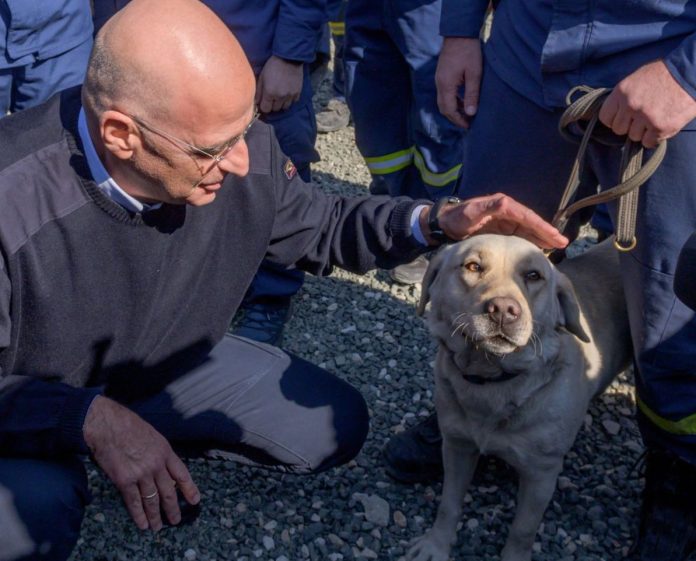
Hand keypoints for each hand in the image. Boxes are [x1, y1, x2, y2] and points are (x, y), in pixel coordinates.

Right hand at [83, 396, 199, 531]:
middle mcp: (157, 465)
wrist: (107, 424)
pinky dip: (139, 515)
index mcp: (165, 451)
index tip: (195, 500)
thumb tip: (162, 469)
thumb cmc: (128, 425)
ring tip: (158, 527)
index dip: (189, 489)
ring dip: (156, 516)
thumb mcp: (152, 435)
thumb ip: (159, 452)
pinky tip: (143, 524)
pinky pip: (134, 502)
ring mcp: (141, 474)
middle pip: (168, 492)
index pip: (182, 474)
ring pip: (152, 500)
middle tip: (175, 520)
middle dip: (173, 509)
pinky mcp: (124, 481)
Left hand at [256, 55, 303, 113]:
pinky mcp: (297, 92)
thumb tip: (256, 102)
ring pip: (285, 107)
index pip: (265, 109)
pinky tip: (287, 92)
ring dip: (281, 103)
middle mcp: (280, 96)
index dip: (264, 106)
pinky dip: (290, 99)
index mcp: (269, 92)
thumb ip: (258, 91)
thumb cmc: (273, 66)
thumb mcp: (262, 76)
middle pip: (275, 109)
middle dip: (272, 105)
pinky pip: (293, 101)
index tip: (264, 102)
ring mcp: (290, 95)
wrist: (288, 58)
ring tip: (280, 95)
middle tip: (272, 97)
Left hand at [421, 193, 568, 249]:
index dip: (542, 226)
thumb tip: (505, 202)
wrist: (445, 223)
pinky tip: (541, 248)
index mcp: (503, 205)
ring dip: (543, 237)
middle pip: (532, 223)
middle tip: (563, 242)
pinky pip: (521, 235)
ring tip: (558, 246)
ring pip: (529, 230)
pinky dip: (532, 240)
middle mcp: (508, 212)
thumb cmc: (457, 217)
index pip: (527, 217)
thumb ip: (488, 207)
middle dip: (547, 232)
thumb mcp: (471, 211)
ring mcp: (506, 221)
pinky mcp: (502, 230)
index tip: (554, 235)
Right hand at [435, 37, 482, 128]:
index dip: (459, 120)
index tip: (469, 126)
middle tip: (467, 123)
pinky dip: (453, 101)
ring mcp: (439, 79)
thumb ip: (472, 94)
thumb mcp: (474, 74)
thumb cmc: (469, 52)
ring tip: (467, 113)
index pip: (449, 110)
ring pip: (443, 101)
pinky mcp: (442, 75)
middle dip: (455, 118)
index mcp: (446, 85)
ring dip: (454, 109)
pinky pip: (445, 93)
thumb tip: (471, 113)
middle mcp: (439, 84)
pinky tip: (463, 100)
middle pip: (444, 108)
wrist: (459, 33)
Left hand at [599, 60, 695, 147]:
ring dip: (643, 132)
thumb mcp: (637, 79)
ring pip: (634, 137)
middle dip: (629, 126)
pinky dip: (654, 138)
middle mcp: (631, 106)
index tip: (622, 118)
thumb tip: (615, 113)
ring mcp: (645, 117)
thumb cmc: (664, 74)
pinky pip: (648, 142)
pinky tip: (661, 126)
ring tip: (655, 118)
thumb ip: (624, 97)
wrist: (691, 73)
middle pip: (619, 129)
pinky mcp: (661, 127)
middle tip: (641, 119)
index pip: (605, 117)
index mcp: (622, 92)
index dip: (614, 120)